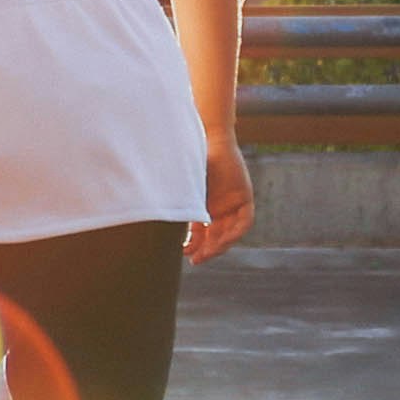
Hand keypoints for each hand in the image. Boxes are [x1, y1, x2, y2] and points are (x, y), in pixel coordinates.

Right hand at [190, 140, 254, 261]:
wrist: (206, 140)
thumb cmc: (189, 161)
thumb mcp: (183, 190)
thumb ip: (178, 206)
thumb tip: (154, 223)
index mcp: (204, 206)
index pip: (202, 232)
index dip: (195, 245)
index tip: (185, 253)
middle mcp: (219, 207)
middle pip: (216, 236)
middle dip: (207, 249)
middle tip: (196, 260)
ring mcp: (233, 203)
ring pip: (230, 232)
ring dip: (220, 244)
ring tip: (208, 252)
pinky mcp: (244, 197)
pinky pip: (245, 221)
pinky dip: (235, 231)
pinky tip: (224, 239)